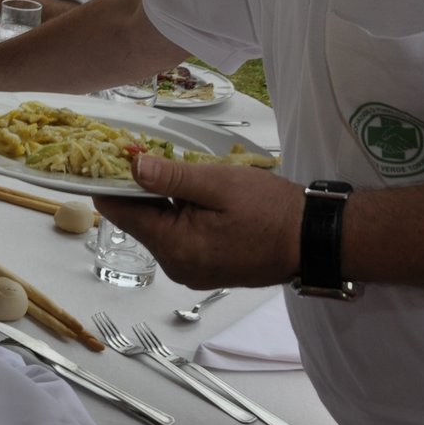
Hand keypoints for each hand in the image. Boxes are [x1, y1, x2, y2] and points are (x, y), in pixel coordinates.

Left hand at [94, 155, 304, 288]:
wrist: (314, 240)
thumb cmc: (270, 209)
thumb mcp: (218, 184)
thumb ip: (171, 178)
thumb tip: (132, 166)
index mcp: (175, 247)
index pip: (121, 213)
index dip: (111, 183)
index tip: (108, 155)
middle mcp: (175, 265)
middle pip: (138, 220)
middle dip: (138, 189)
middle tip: (146, 154)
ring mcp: (189, 270)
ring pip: (156, 227)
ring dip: (160, 200)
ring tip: (175, 172)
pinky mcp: (203, 268)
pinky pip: (176, 237)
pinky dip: (176, 215)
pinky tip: (192, 196)